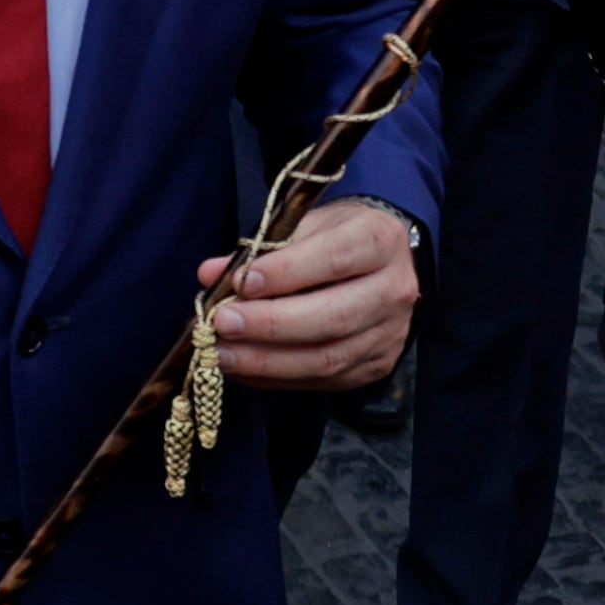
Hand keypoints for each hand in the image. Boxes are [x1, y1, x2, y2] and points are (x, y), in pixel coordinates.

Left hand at [198, 197, 417, 388]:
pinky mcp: (376, 366)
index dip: (286, 273)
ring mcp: (389, 334)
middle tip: (222, 324)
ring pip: (328, 358)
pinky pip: (324, 380)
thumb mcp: (301, 224)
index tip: (241, 282)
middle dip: (270, 325)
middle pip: (333, 317)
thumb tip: (211, 274)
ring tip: (223, 354)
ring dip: (268, 360)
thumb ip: (258, 249)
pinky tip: (244, 369)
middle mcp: (393, 289)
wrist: (381, 260)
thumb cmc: (333, 235)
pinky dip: (278, 377)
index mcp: (378, 239)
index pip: (334, 258)